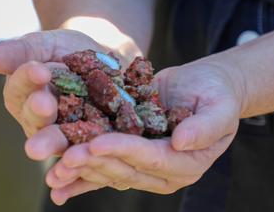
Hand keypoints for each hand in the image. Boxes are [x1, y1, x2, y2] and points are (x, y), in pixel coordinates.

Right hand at [0, 29, 116, 138]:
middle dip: (39, 112)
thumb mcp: (44, 45)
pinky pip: (85, 149)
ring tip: (48, 143)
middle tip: (44, 105)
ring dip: (53, 141)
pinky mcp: (88, 143)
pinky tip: (88, 149)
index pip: (21, 87)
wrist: (105, 62)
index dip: (28, 79)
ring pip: (57, 140)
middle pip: (35, 118)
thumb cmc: (64, 52)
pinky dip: (84, 151)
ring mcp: (63, 135)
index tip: (39, 70)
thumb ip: (19, 52)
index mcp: (21, 95)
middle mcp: (38, 120)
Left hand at [43, 59, 243, 204]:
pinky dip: (79, 179)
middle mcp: (164, 173)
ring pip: (109, 173)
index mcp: (187, 163)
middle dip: (94, 162)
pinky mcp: (129, 159)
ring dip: (81, 172)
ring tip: (54, 170)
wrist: (205, 88)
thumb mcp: (219, 106)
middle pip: (125, 169)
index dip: (123, 150)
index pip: (151, 158)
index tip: (97, 141)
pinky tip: (56, 185)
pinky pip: (103, 171)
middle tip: (66, 154)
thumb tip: (182, 141)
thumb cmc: (217, 94)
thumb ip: (205, 126)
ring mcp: (145, 168)